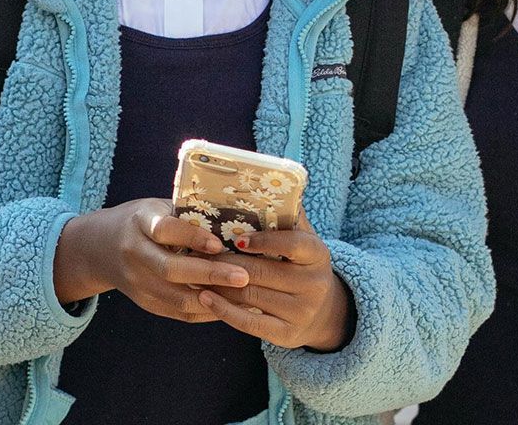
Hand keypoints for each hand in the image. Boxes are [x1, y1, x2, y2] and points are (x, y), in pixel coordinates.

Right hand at [53, 198, 250, 322]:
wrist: (100, 247)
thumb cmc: (143, 221)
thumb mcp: (158, 207)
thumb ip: (188, 215)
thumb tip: (235, 222)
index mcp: (140, 222)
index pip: (164, 230)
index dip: (192, 237)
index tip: (218, 243)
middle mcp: (134, 253)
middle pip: (171, 270)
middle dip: (211, 274)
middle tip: (243, 275)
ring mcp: (137, 283)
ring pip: (177, 298)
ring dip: (214, 299)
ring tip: (244, 293)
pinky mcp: (144, 303)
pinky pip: (178, 313)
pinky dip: (206, 311)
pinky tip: (231, 305)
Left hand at [199, 217, 353, 350]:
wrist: (324, 313)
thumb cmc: (302, 266)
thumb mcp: (304, 240)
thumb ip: (288, 217)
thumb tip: (269, 183)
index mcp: (317, 254)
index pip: (292, 244)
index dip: (263, 241)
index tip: (237, 238)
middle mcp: (313, 283)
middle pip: (262, 272)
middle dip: (227, 261)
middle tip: (199, 252)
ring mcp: (302, 311)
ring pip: (250, 296)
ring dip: (218, 283)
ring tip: (194, 272)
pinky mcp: (287, 335)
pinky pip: (250, 323)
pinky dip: (224, 310)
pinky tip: (205, 297)